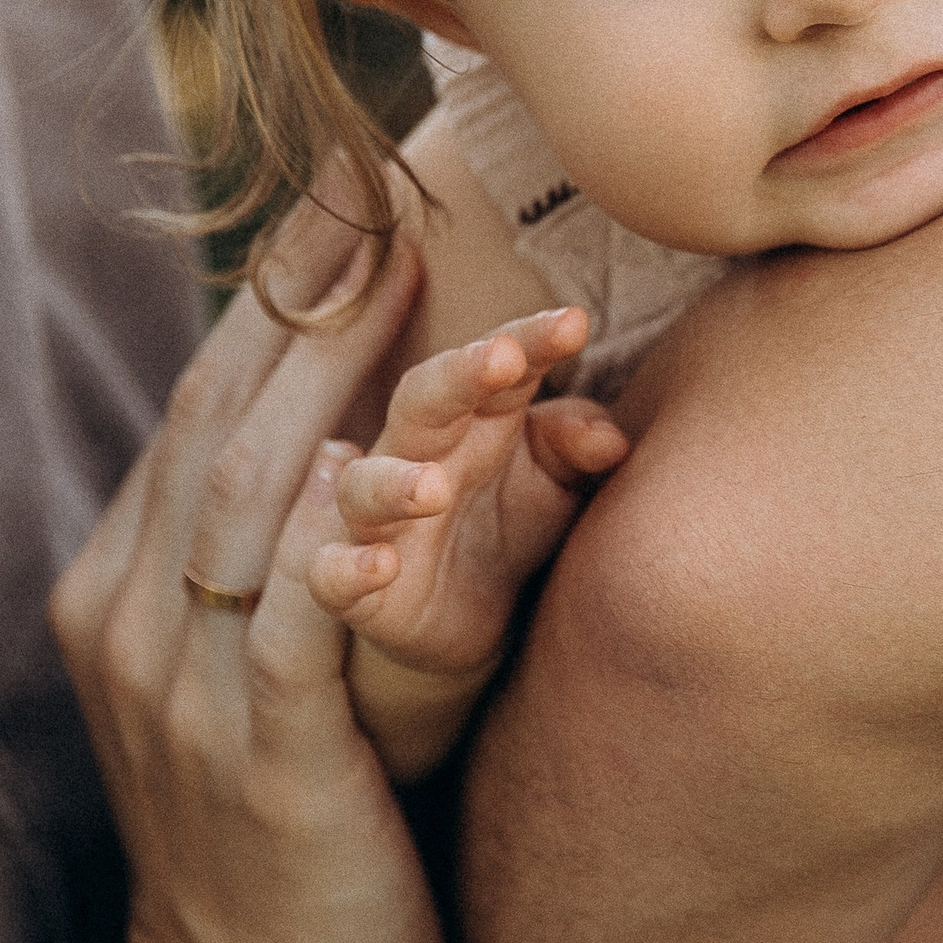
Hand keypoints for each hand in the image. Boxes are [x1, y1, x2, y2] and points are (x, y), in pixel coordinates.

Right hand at [48, 201, 445, 942]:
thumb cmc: (305, 835)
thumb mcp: (278, 674)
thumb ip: (295, 560)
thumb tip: (367, 441)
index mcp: (130, 582)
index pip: (206, 399)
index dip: (281, 289)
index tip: (354, 188)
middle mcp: (138, 613)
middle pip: (228, 412)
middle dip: (316, 292)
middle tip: (396, 183)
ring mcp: (188, 682)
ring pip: (269, 487)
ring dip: (366, 379)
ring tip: (445, 287)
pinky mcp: (262, 751)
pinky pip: (304, 613)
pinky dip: (353, 532)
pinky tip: (413, 468)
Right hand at [308, 311, 629, 783]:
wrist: (480, 620)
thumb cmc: (516, 522)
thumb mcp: (562, 483)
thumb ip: (581, 450)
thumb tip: (610, 441)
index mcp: (477, 418)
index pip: (500, 364)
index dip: (533, 339)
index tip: (576, 323)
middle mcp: (419, 455)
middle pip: (424, 401)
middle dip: (458, 375)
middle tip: (501, 357)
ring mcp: (380, 520)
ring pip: (366, 486)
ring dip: (394, 482)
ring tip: (434, 487)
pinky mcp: (360, 588)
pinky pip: (332, 573)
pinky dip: (348, 568)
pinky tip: (378, 565)